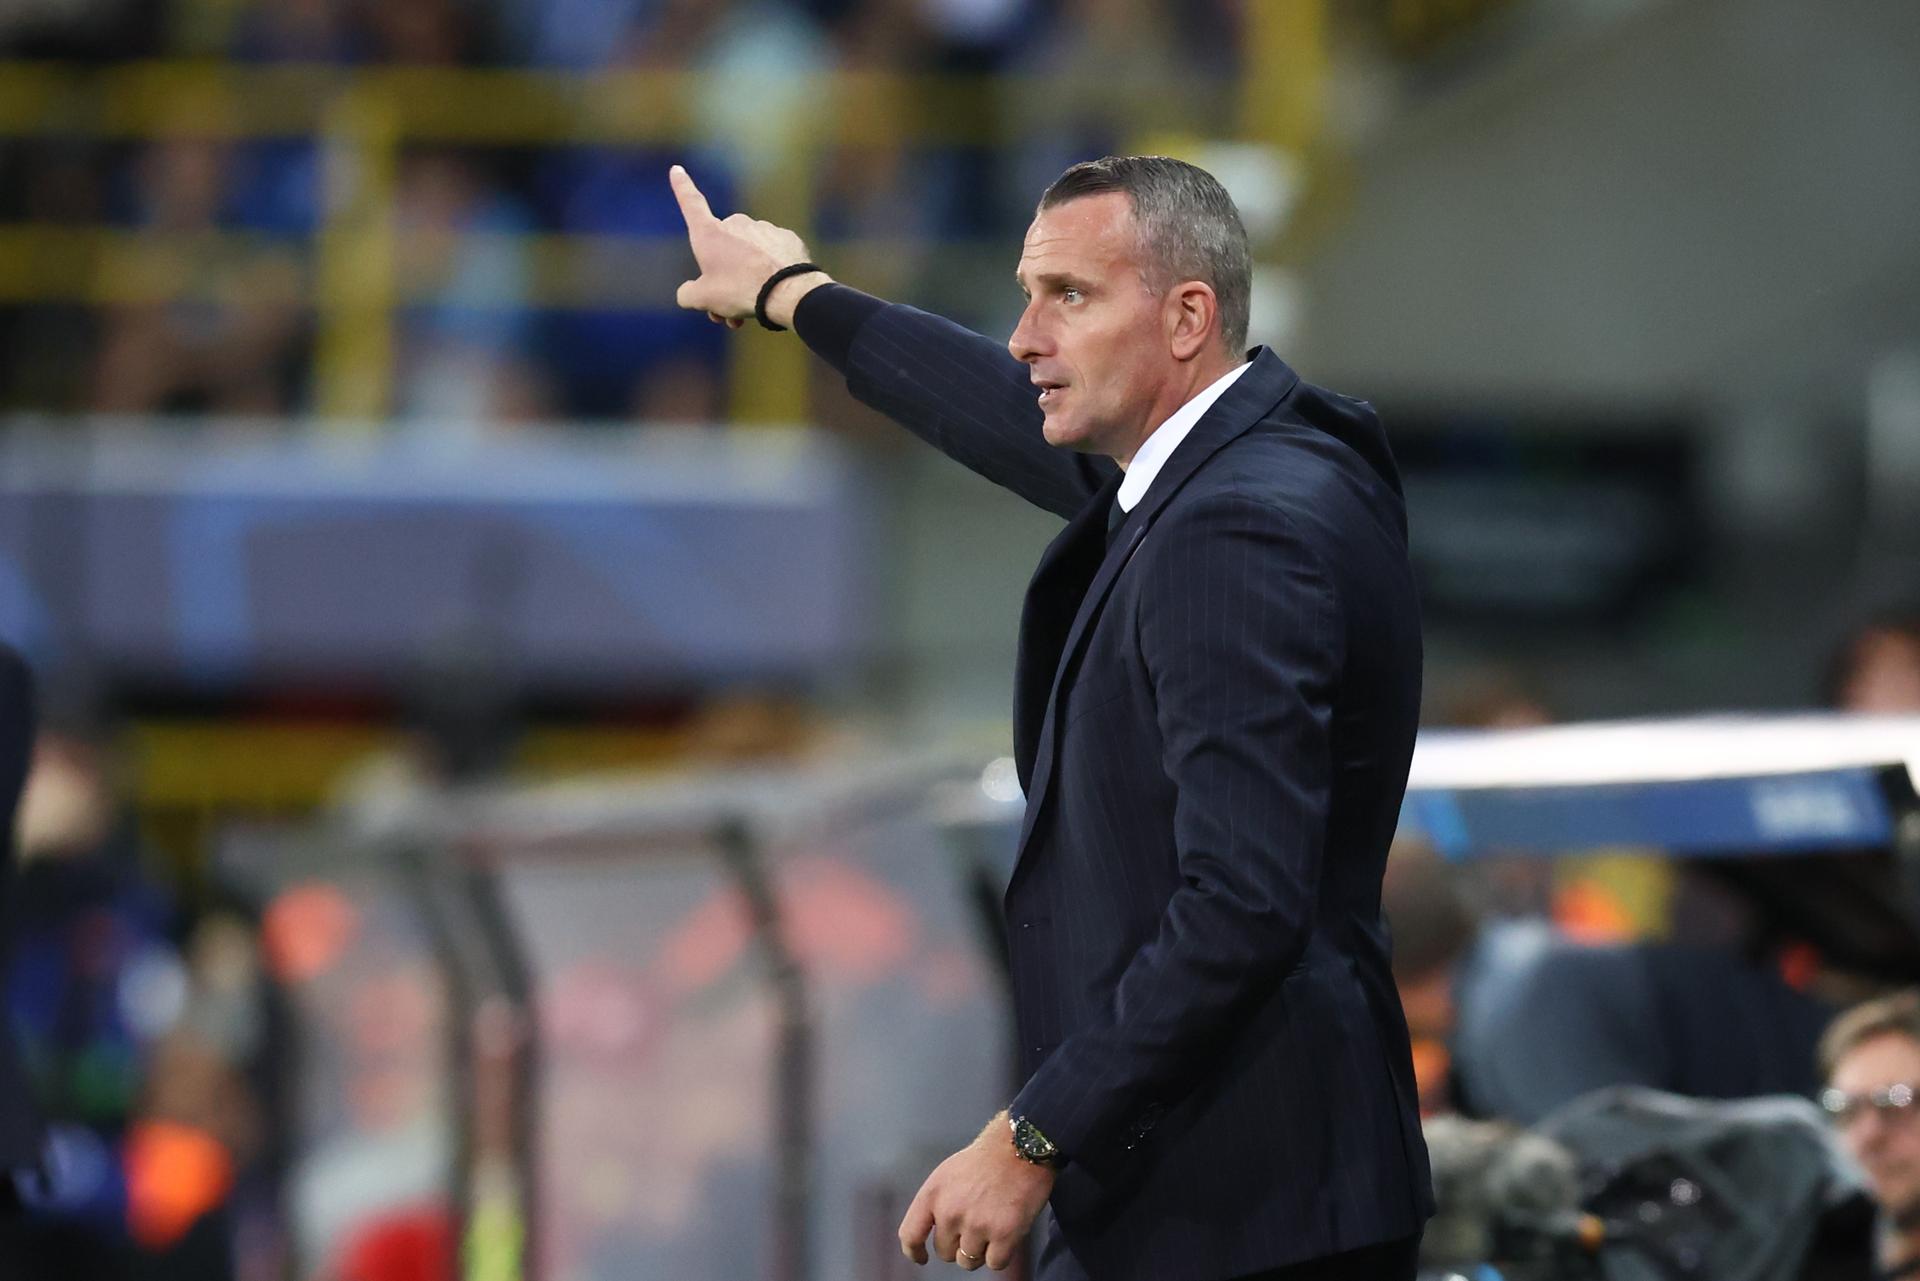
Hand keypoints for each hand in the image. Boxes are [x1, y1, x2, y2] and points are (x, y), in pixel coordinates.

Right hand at [669, 165, 825, 328]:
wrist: (788, 292)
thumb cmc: (741, 291)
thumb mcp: (703, 299)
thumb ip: (688, 294)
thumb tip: (688, 293)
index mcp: (710, 233)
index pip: (691, 204)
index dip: (682, 187)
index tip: (677, 170)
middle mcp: (736, 224)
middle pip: (722, 252)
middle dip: (721, 277)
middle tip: (726, 308)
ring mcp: (763, 229)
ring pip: (748, 256)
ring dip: (746, 279)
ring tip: (751, 305)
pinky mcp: (786, 238)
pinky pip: (771, 256)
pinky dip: (769, 272)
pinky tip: (775, 291)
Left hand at [898, 1111, 1054, 1271]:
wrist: (1021, 1146)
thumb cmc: (988, 1158)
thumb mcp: (948, 1173)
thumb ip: (938, 1202)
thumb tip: (936, 1229)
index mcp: (933, 1194)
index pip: (910, 1235)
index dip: (914, 1251)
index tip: (922, 1257)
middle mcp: (950, 1212)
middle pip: (945, 1253)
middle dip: (959, 1245)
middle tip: (976, 1226)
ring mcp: (976, 1225)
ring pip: (969, 1261)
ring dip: (981, 1251)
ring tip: (993, 1226)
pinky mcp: (1003, 1235)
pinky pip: (995, 1263)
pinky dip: (1001, 1254)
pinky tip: (1007, 1233)